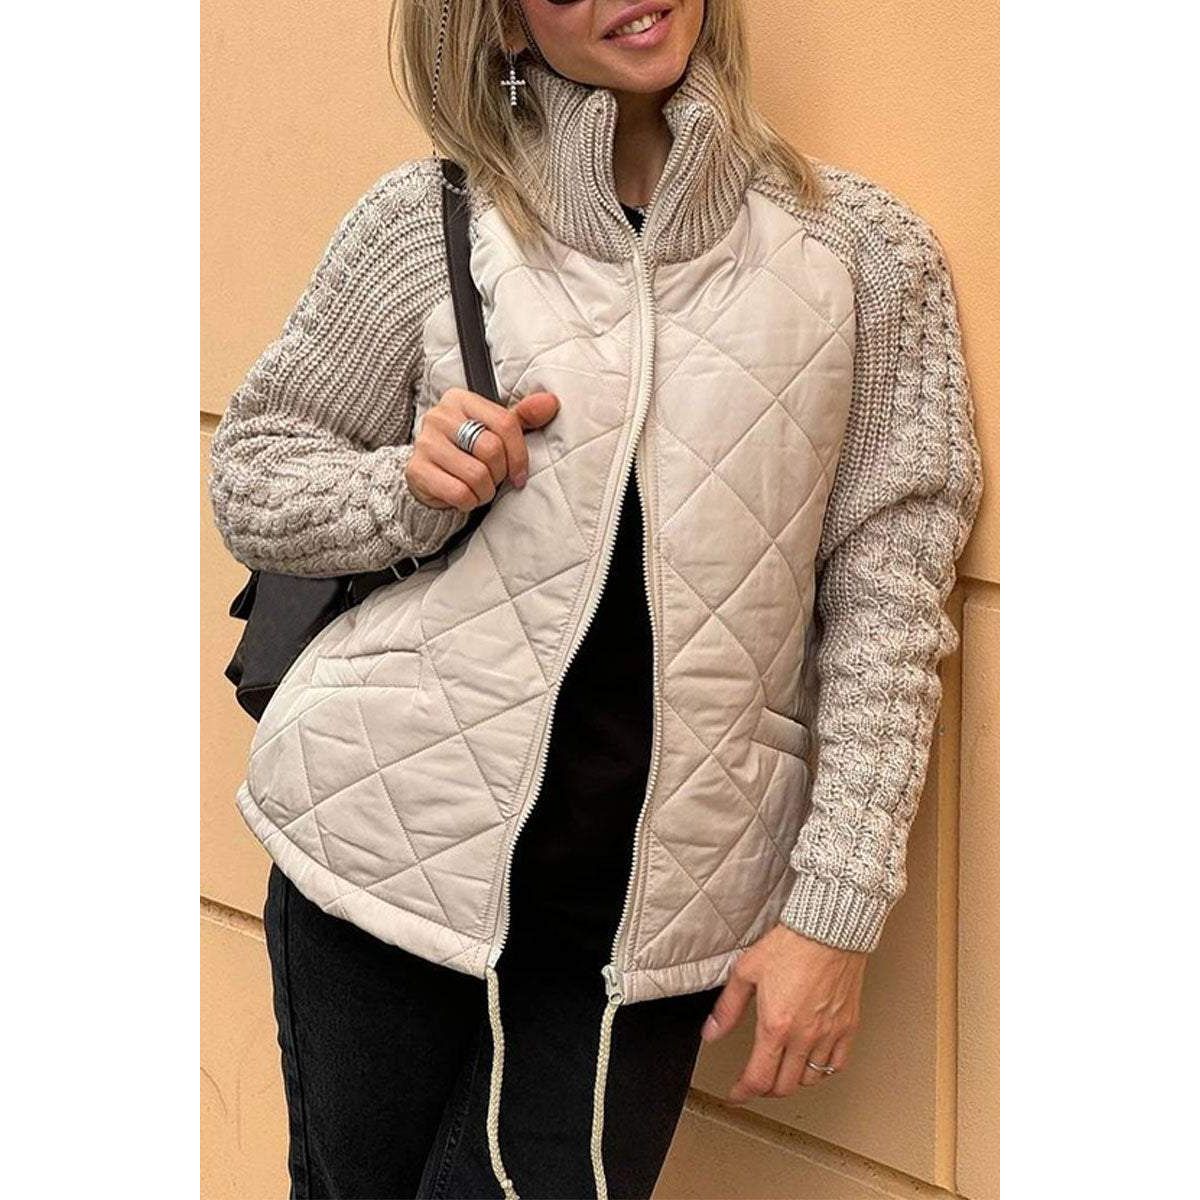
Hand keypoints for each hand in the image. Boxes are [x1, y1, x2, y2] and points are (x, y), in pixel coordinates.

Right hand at [405, 387, 559, 510]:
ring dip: (485, 490)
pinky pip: (458, 493)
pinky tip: (464, 496)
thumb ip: (522, 416)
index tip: (520, 473)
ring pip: (476, 474)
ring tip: (479, 488)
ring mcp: (425, 442)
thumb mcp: (494, 430)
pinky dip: (469, 501)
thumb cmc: (467, 451)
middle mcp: (439, 416)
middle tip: (493, 479)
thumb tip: (550, 402)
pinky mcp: (416, 470)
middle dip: (500, 473)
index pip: (505, 423)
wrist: (428, 476)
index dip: (519, 454)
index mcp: (460, 399)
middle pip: (491, 449)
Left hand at [701, 923, 865, 1100]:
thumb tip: (711, 1033)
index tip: (736, 1095)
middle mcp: (803, 1036)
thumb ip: (727, 1008)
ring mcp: (828, 1034)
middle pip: (784, 1086)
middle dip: (764, 1089)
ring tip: (781, 1069)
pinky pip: (836, 1064)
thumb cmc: (790, 944)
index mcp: (775, 1026)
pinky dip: (822, 1070)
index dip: (742, 1093)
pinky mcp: (848, 1027)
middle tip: (756, 1081)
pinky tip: (812, 1061)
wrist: (828, 929)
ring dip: (791, 1080)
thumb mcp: (746, 971)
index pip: (758, 1078)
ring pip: (810, 1079)